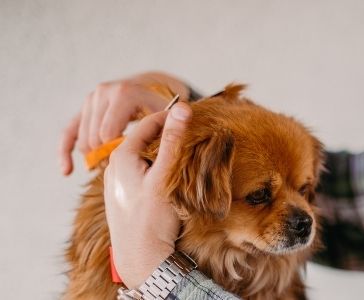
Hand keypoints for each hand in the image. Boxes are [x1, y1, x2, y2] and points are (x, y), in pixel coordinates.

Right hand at [59, 72, 189, 175]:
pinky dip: (65, 152)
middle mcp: (103, 92)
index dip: (118, 154)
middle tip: (124, 169)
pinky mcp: (84, 108)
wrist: (155, 87)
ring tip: (110, 169)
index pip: (108, 134)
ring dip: (94, 156)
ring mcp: (91, 99)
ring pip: (83, 138)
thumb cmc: (165, 105)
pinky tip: (67, 171)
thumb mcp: (169, 114)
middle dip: (106, 156)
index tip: (130, 165)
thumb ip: (172, 121)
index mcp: (124, 93)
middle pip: (94, 138)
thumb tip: (179, 120)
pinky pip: (69, 132)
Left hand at [103, 102, 191, 288]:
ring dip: (164, 154)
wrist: (140, 257)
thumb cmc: (151, 218)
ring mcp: (118, 181)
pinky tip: (173, 178)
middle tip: (195, 135)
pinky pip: (143, 173)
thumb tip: (183, 108)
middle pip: (146, 140)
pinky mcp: (125, 195)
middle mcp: (115, 166)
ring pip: (145, 157)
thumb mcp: (165, 176)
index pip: (149, 123)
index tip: (194, 116)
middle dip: (169, 136)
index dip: (172, 116)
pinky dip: (158, 169)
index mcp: (121, 156)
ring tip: (187, 156)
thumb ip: (173, 141)